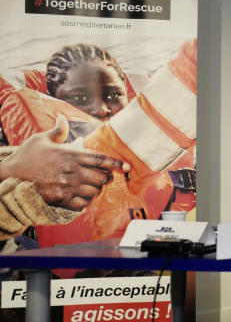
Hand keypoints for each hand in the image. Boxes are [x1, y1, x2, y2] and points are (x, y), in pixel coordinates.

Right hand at [0, 115, 129, 210]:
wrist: (11, 171)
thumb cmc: (28, 154)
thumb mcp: (42, 138)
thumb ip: (58, 130)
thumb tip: (63, 118)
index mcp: (70, 155)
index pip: (100, 159)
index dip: (116, 164)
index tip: (127, 167)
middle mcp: (71, 171)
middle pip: (102, 178)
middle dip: (105, 178)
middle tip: (102, 176)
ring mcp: (66, 186)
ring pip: (94, 191)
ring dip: (96, 189)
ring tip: (91, 185)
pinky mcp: (59, 198)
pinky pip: (82, 203)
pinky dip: (85, 201)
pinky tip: (82, 195)